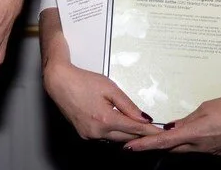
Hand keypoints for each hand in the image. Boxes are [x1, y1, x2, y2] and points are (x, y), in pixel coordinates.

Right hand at [43, 59, 159, 141]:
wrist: (60, 82)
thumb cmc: (83, 81)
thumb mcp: (110, 88)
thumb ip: (128, 105)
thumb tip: (144, 118)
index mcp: (105, 119)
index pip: (134, 129)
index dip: (149, 131)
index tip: (161, 133)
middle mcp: (96, 132)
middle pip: (126, 138)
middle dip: (141, 135)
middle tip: (154, 132)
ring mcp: (89, 135)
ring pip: (116, 139)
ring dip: (128, 135)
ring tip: (140, 129)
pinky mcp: (84, 134)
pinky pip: (105, 138)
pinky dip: (114, 133)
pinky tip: (120, 126)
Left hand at [122, 92, 220, 154]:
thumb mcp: (206, 108)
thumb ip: (188, 119)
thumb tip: (175, 126)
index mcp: (194, 134)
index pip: (163, 142)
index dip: (145, 145)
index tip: (130, 147)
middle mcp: (200, 148)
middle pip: (172, 149)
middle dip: (157, 145)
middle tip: (142, 141)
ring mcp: (210, 153)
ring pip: (185, 149)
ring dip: (175, 143)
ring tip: (169, 134)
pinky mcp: (220, 153)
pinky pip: (199, 149)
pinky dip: (191, 143)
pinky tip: (193, 135)